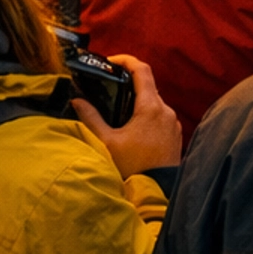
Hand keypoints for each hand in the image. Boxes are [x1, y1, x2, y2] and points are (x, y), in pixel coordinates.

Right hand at [73, 56, 182, 180]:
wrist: (156, 194)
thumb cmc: (132, 168)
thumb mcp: (107, 143)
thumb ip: (91, 118)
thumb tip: (77, 100)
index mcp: (151, 107)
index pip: (142, 69)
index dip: (126, 60)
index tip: (111, 60)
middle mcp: (166, 111)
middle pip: (149, 86)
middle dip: (130, 84)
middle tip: (111, 87)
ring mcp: (174, 124)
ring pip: (155, 103)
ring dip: (139, 103)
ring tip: (120, 111)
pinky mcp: (176, 136)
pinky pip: (161, 118)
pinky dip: (148, 117)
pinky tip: (134, 129)